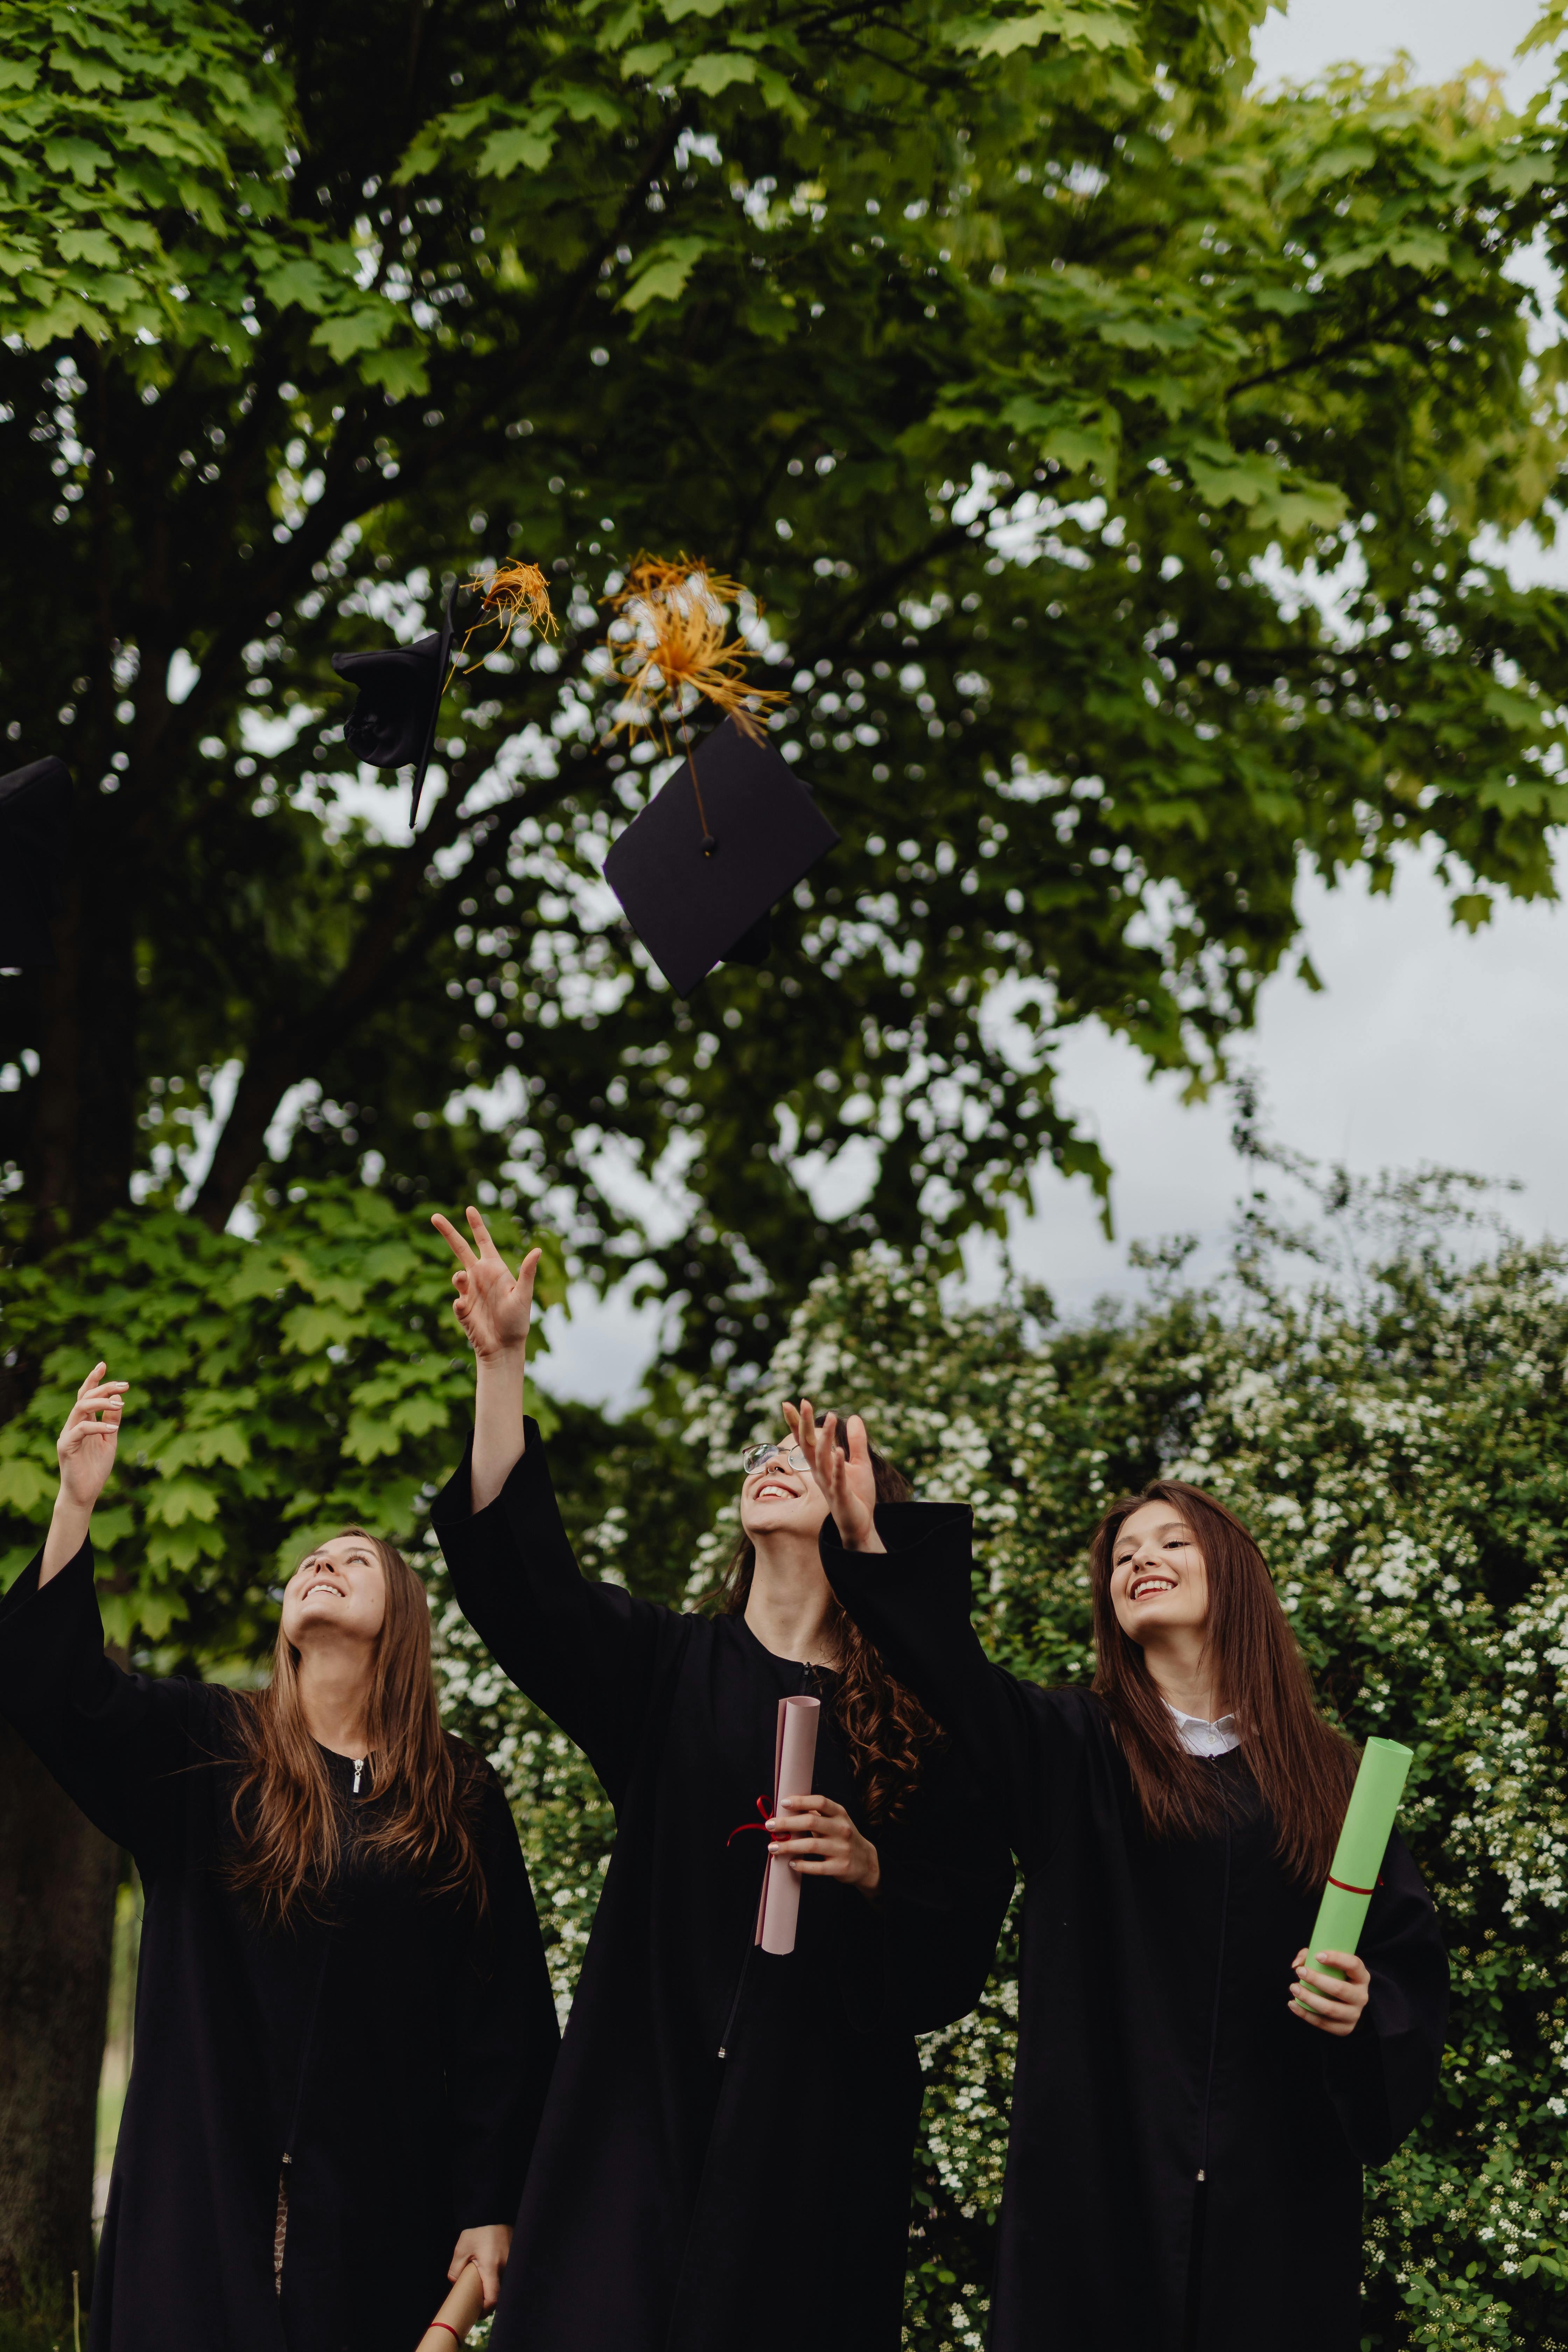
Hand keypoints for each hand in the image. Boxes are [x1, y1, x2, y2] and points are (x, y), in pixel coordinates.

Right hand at [56, 1361, 128, 1512]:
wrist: (85, 1494)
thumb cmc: (96, 1468)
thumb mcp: (109, 1441)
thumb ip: (111, 1421)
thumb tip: (119, 1399)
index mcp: (83, 1422)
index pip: (86, 1395)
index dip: (94, 1379)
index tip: (104, 1364)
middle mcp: (73, 1425)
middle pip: (84, 1397)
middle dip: (103, 1387)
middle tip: (125, 1385)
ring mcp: (68, 1435)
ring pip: (80, 1408)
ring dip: (101, 1402)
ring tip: (120, 1404)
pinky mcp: (66, 1447)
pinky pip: (81, 1429)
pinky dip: (97, 1426)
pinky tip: (113, 1429)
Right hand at [432, 1207, 539, 1361]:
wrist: (503, 1347)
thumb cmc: (517, 1321)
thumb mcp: (523, 1295)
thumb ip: (527, 1272)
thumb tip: (537, 1250)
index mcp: (495, 1269)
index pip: (483, 1241)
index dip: (476, 1225)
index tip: (469, 1208)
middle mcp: (479, 1276)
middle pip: (460, 1249)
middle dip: (448, 1232)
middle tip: (434, 1216)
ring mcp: (469, 1291)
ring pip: (456, 1275)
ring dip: (459, 1278)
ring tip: (464, 1283)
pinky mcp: (461, 1307)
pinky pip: (457, 1300)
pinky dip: (461, 1303)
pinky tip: (469, 1311)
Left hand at [447, 2223, 511, 2310]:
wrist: (493, 2211)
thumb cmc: (477, 2230)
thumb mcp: (461, 2249)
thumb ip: (456, 2269)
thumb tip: (455, 2284)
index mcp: (492, 2267)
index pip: (493, 2298)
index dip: (485, 2310)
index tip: (477, 2312)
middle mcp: (506, 2266)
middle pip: (501, 2293)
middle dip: (489, 2299)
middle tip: (478, 2298)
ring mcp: (513, 2261)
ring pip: (505, 2284)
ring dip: (495, 2286)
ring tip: (484, 2283)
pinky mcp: (516, 2256)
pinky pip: (509, 2273)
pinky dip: (501, 2277)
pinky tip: (492, 2272)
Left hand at [766, 1792, 880, 1895]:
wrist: (866, 1862)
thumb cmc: (843, 1837)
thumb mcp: (836, 1821)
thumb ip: (816, 1815)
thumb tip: (787, 1809)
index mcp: (840, 1814)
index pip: (820, 1802)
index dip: (801, 1801)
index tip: (783, 1803)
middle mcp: (842, 1829)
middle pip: (811, 1822)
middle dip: (787, 1823)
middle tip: (769, 1826)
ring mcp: (842, 1849)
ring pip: (811, 1845)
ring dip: (788, 1846)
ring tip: (772, 1847)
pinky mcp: (840, 1867)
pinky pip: (817, 1867)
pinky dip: (802, 1865)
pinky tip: (791, 1863)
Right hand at [784, 1399, 884, 1553]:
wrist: (861, 1525)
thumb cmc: (857, 1495)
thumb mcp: (860, 1463)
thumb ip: (856, 1441)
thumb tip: (855, 1416)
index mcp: (822, 1464)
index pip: (805, 1440)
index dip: (797, 1423)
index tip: (789, 1403)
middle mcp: (820, 1472)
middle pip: (808, 1445)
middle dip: (805, 1425)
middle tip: (803, 1402)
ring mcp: (828, 1484)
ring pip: (822, 1458)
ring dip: (826, 1438)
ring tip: (831, 1418)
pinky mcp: (840, 1495)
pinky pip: (837, 1478)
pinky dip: (838, 1465)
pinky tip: (840, 1451)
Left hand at [1288, 1947, 1369, 2034]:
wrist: (1347, 2003)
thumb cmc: (1335, 1977)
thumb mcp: (1329, 1963)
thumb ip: (1310, 1956)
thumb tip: (1297, 1964)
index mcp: (1361, 1977)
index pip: (1354, 1965)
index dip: (1336, 1959)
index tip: (1317, 1955)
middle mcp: (1361, 1996)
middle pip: (1340, 1989)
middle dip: (1317, 1980)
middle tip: (1299, 1972)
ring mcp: (1354, 2014)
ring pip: (1330, 2009)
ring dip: (1309, 1998)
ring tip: (1294, 1988)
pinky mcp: (1345, 2028)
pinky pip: (1323, 2023)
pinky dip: (1305, 2014)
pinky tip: (1293, 2004)